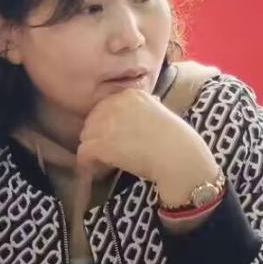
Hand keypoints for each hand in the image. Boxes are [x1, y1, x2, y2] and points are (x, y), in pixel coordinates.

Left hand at [77, 89, 218, 206]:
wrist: (179, 157)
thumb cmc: (177, 139)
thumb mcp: (158, 112)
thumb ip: (142, 109)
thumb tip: (134, 114)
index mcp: (130, 93)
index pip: (105, 106)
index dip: (107, 124)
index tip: (114, 137)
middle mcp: (115, 103)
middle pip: (92, 120)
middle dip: (97, 136)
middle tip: (108, 151)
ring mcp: (106, 123)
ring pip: (86, 136)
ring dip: (93, 149)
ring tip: (104, 161)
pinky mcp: (100, 143)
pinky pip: (83, 153)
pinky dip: (87, 163)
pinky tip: (95, 170)